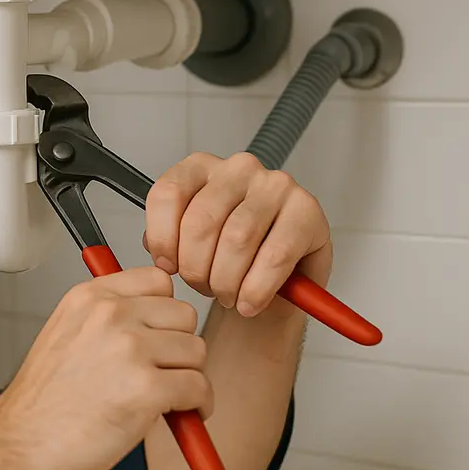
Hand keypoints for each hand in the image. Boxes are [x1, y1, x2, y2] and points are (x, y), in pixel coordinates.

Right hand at [0, 267, 209, 469]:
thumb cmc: (41, 403)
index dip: (165, 311)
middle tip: (164, 372)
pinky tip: (176, 416)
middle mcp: (109, 315)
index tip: (163, 333)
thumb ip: (106, 318)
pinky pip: (199, 388)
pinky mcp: (146, 388)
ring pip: (196, 351)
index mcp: (89, 298)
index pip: (158, 279)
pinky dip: (196, 407)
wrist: (18, 447)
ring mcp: (129, 349)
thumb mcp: (65, 335)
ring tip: (166, 398)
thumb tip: (158, 322)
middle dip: (179, 347)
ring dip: (189, 378)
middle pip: (184, 315)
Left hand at [143, 151, 331, 318]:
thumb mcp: (188, 244)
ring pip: (237, 239)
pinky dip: (257, 288)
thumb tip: (161, 256)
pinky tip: (250, 302)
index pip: (168, 194)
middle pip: (201, 221)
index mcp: (200, 167)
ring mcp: (275, 185)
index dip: (163, 239)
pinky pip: (274, 256)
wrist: (276, 281)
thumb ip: (166, 241)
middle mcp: (238, 169)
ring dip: (226, 281)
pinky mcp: (306, 211)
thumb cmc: (229, 258)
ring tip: (228, 296)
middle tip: (203, 288)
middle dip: (196, 269)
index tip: (168, 266)